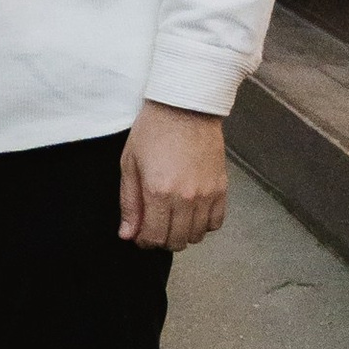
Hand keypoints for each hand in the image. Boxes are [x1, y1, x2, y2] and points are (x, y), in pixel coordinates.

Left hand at [119, 100, 228, 251]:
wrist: (185, 107)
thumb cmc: (153, 131)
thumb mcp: (129, 164)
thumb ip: (129, 203)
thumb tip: (127, 234)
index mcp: (158, 192)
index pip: (154, 237)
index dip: (144, 241)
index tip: (139, 235)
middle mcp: (185, 197)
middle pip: (176, 241)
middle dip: (161, 240)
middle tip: (154, 227)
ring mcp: (207, 194)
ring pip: (196, 235)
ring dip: (182, 234)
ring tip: (172, 219)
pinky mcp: (221, 188)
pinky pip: (216, 222)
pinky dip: (203, 225)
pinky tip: (191, 213)